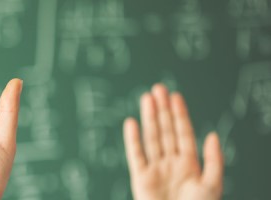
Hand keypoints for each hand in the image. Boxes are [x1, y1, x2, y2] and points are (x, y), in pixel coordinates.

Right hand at [123, 84, 222, 199]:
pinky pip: (135, 154)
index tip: (175, 96)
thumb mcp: (212, 185)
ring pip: (151, 138)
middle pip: (165, 131)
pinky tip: (131, 123)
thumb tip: (211, 134)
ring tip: (147, 98)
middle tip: (158, 88)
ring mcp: (155, 169)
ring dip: (149, 118)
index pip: (183, 133)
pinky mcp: (140, 177)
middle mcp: (171, 163)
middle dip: (162, 110)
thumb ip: (213, 159)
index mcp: (189, 164)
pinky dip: (132, 139)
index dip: (179, 114)